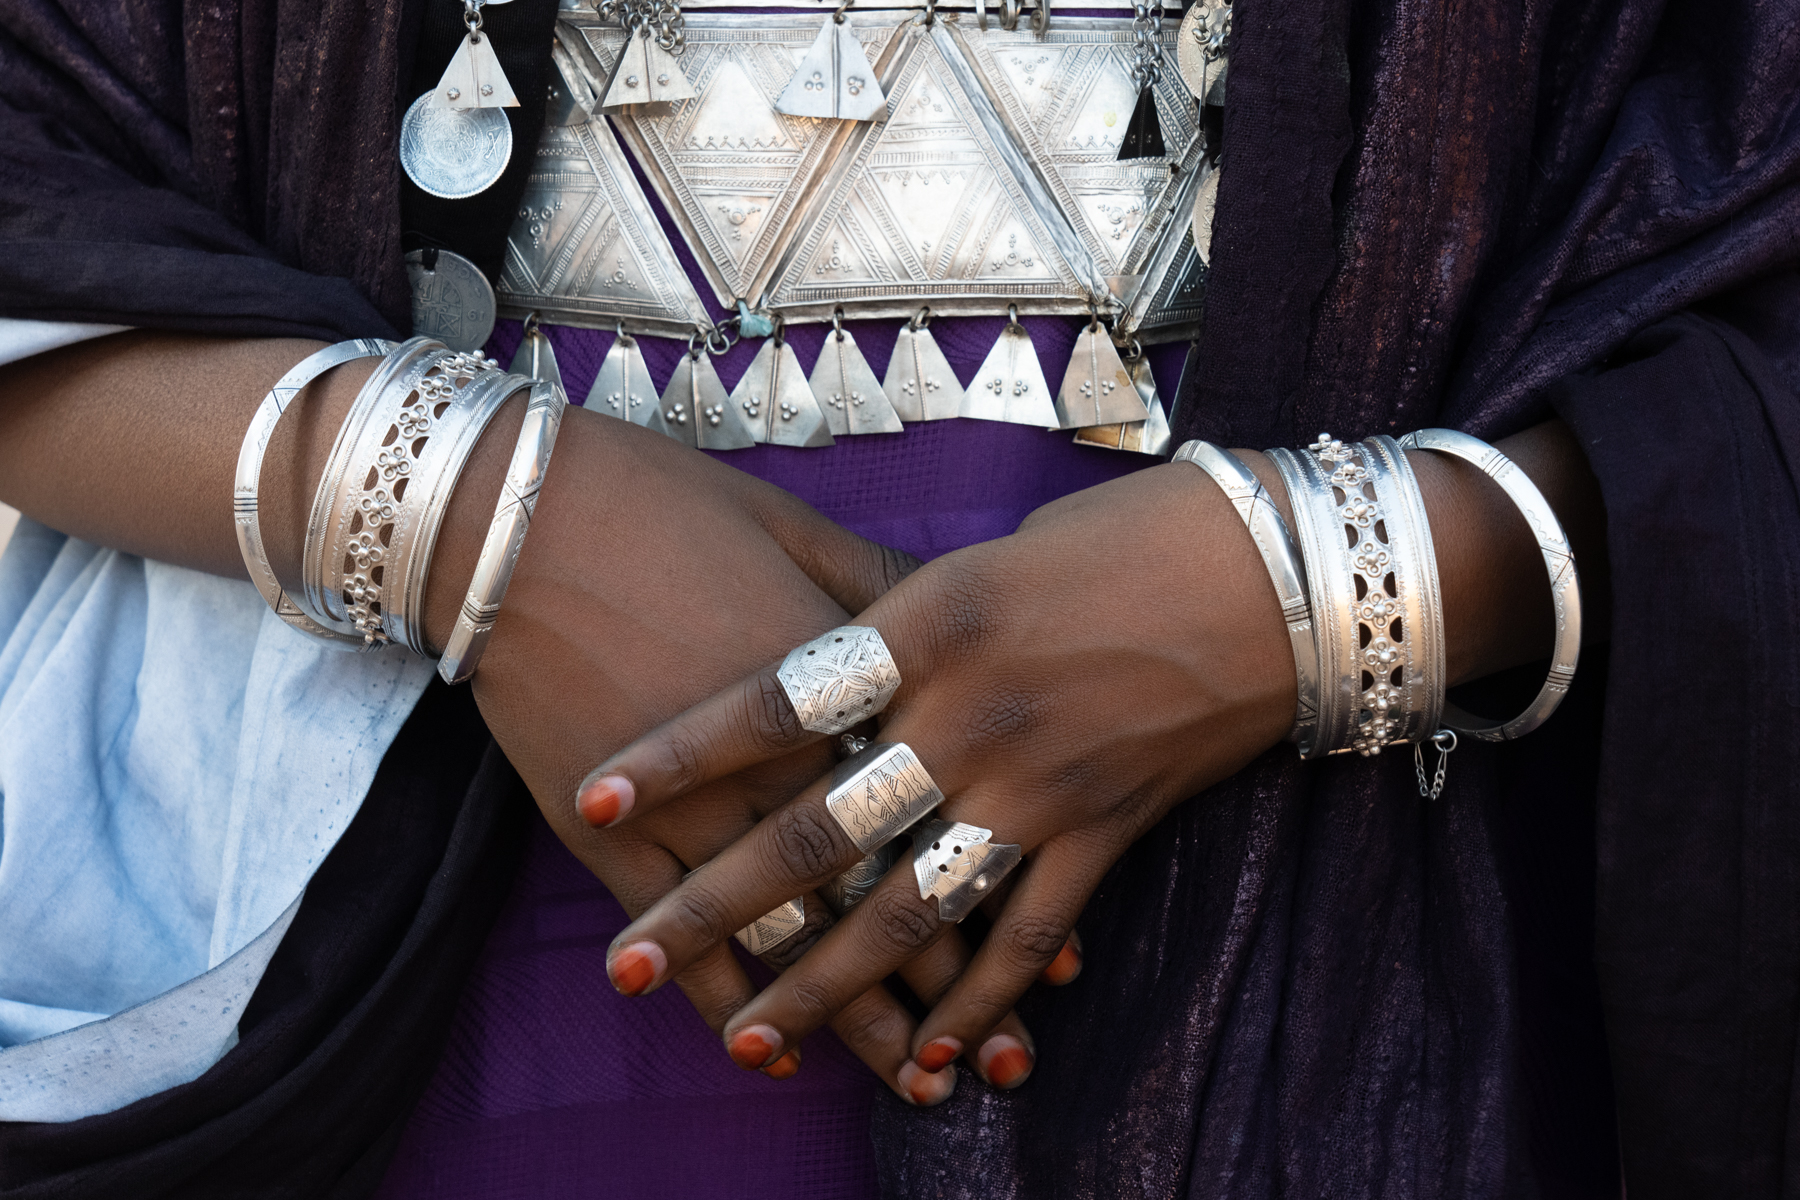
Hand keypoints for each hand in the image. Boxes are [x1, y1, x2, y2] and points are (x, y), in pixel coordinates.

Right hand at [428, 404, 1038, 1101]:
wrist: (517, 514)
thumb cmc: (666, 504)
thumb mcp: (801, 531)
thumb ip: (887, 591)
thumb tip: (962, 628)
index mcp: (846, 689)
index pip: (940, 811)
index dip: (999, 893)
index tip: (1053, 965)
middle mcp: (784, 764)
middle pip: (880, 891)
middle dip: (946, 983)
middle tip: (999, 1061)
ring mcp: (695, 808)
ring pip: (791, 933)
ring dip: (851, 1015)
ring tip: (908, 1082)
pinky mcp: (611, 833)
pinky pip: (677, 931)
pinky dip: (720, 994)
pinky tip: (764, 1047)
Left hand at [578, 462, 1301, 1084]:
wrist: (1282, 570)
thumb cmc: (1129, 533)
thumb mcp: (990, 553)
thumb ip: (903, 618)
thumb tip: (832, 667)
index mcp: (929, 620)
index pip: (775, 701)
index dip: (679, 756)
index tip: (592, 801)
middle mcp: (970, 712)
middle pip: (818, 826)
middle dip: (713, 904)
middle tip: (621, 963)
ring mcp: (1039, 782)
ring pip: (908, 905)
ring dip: (826, 982)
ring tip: (749, 1037)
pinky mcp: (1105, 830)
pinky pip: (1025, 933)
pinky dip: (981, 999)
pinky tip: (936, 1055)